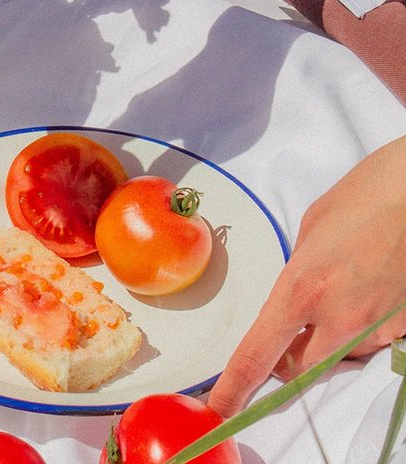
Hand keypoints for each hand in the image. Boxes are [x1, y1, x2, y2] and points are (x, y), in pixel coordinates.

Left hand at [208, 135, 405, 416]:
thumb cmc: (361, 199)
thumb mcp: (309, 234)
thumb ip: (296, 278)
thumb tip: (293, 305)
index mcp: (302, 289)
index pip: (258, 355)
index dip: (235, 388)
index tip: (219, 407)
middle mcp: (340, 319)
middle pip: (299, 371)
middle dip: (284, 362)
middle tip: (282, 337)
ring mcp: (378, 328)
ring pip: (338, 358)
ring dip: (325, 341)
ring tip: (338, 288)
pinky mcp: (405, 328)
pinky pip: (370, 341)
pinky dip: (359, 327)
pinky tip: (365, 288)